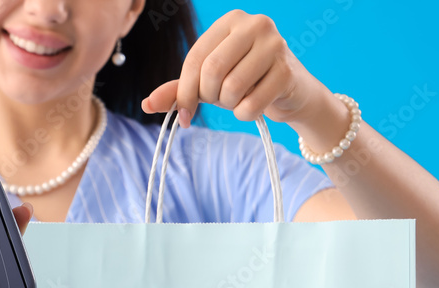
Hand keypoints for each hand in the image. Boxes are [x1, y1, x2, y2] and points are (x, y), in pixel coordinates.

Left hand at [141, 9, 331, 128]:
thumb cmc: (245, 81)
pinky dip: (246, 114)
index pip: (195, 59)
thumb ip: (179, 89)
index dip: (184, 92)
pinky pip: (251, 105)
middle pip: (211, 72)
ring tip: (239, 99)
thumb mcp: (209, 82)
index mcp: (230, 20)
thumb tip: (147, 104)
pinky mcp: (287, 72)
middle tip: (219, 102)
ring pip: (231, 89)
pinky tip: (255, 106)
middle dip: (209, 97)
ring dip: (229, 106)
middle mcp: (255, 25)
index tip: (183, 116)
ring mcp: (275, 45)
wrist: (292, 92)